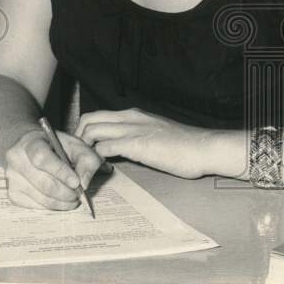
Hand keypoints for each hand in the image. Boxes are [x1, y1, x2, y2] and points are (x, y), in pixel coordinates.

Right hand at [3, 127, 104, 210]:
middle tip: (79, 193)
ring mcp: (12, 178)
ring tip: (72, 197)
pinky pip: (37, 207)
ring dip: (63, 202)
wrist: (30, 148)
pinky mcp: (13, 193)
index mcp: (30, 142)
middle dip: (67, 192)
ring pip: (42, 198)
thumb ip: (87, 160)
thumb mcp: (75, 145)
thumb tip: (83, 183)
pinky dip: (53, 206)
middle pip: (44, 183)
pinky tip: (58, 198)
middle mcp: (16, 159)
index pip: (42, 159)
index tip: (76, 182)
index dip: (60, 172)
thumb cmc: (56, 147)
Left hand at [75, 108, 217, 178]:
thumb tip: (124, 147)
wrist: (204, 148)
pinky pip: (104, 148)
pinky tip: (99, 170)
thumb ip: (138, 136)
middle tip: (80, 156)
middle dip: (78, 137)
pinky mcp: (135, 145)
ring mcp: (131, 129)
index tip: (85, 146)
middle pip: (88, 119)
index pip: (98, 115)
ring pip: (91, 131)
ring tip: (86, 164)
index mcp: (133, 114)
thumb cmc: (185, 145)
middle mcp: (129, 117)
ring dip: (84, 148)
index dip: (86, 130)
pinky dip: (95, 160)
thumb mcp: (155, 133)